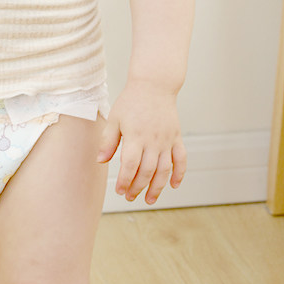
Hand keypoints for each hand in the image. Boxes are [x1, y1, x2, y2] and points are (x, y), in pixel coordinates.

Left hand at [96, 82, 185, 204]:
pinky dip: (180, 173)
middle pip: (147, 171)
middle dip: (138, 187)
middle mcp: (153, 140)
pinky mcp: (177, 137)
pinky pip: (182, 159)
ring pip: (164, 170)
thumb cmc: (131, 101)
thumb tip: (101, 161)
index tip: (120, 190)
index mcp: (135, 136)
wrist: (154, 85)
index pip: (130, 165)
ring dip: (157, 187)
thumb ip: (108, 141)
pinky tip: (174, 185)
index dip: (125, 180)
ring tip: (150, 199)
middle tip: (130, 197)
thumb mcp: (115, 118)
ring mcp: (167, 140)